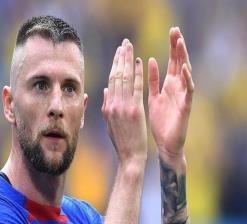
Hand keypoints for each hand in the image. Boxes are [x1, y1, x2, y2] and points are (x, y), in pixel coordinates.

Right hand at [102, 39, 146, 167]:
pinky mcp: (136, 110)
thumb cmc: (122, 142)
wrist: (130, 156)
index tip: (118, 53)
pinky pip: (137, 87)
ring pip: (125, 78)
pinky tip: (140, 62)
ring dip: (128, 60)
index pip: (110, 81)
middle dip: (120, 57)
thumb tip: (106, 89)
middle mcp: (113, 105)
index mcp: (107, 107)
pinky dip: (138, 73)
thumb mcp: (110, 124)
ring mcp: (124, 107)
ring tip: (130, 47)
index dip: (114, 65)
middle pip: (116, 75)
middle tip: (124, 43)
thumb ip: (107, 106)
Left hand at [148, 27, 193, 163]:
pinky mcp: (186, 106)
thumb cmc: (160, 123)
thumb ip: (152, 81)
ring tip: (180, 42)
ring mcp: (183, 96)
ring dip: (183, 57)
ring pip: (186, 73)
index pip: (172, 61)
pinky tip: (184, 68)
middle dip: (177, 46)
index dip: (171, 46)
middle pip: (179, 62)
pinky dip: (187, 79)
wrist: (166, 145)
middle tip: (175, 29)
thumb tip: (149, 60)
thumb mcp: (152, 98)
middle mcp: (178, 88)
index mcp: (169, 85)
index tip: (172, 30)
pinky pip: (188, 90)